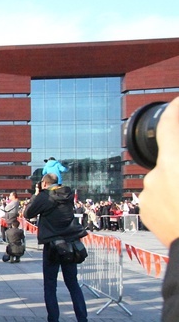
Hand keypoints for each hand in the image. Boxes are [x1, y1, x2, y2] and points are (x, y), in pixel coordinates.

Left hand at [140, 97, 178, 246]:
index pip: (170, 125)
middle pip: (172, 156)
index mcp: (174, 164)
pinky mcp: (146, 212)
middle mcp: (155, 176)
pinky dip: (174, 196)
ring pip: (168, 177)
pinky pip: (161, 195)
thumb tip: (175, 153)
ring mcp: (148, 196)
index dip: (176, 110)